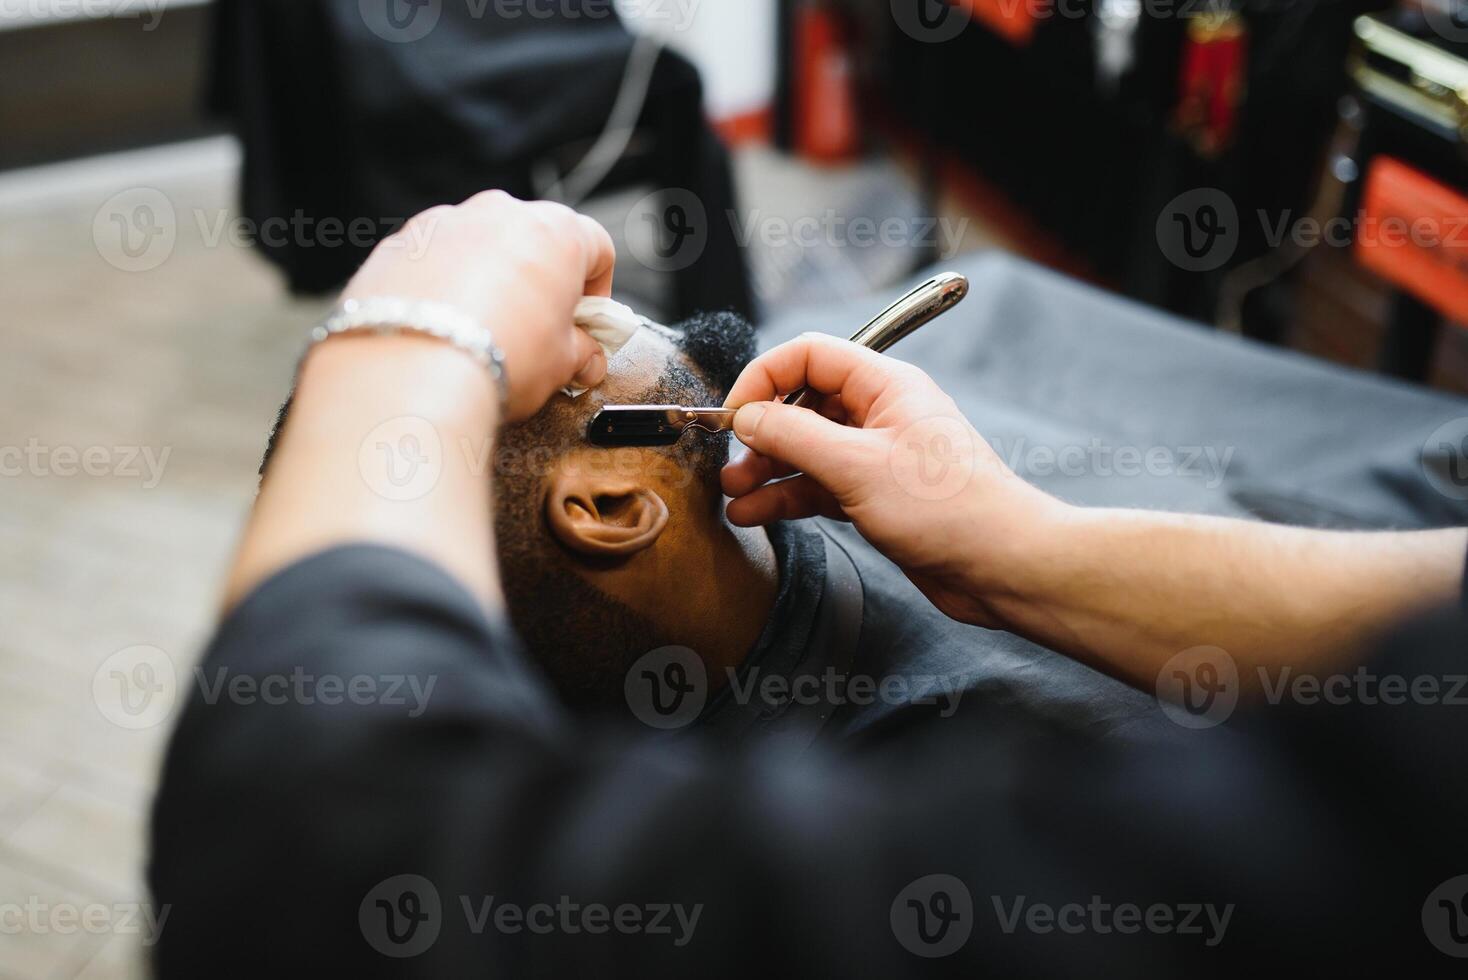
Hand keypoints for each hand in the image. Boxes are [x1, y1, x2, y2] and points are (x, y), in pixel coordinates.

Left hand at [341, 191, 614, 420]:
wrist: (412, 369)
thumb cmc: (499, 357)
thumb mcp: (561, 364)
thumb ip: (581, 353)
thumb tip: (586, 358)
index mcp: (556, 232)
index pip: (597, 247)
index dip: (597, 290)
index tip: (585, 323)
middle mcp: (501, 213)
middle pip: (536, 239)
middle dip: (541, 280)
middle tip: (538, 329)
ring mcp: (448, 222)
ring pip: (482, 244)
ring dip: (490, 278)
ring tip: (483, 331)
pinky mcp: (402, 242)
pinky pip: (437, 258)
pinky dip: (445, 283)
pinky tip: (443, 327)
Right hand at [721, 334, 1063, 626]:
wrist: (1002, 566)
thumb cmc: (950, 510)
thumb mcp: (857, 466)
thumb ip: (793, 437)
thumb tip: (747, 417)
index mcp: (885, 385)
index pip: (809, 355)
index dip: (765, 378)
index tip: (734, 414)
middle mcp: (880, 413)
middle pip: (803, 404)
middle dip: (761, 433)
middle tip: (730, 461)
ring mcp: (877, 456)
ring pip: (807, 450)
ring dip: (767, 469)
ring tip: (734, 494)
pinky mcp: (876, 496)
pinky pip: (819, 485)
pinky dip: (787, 496)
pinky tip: (758, 512)